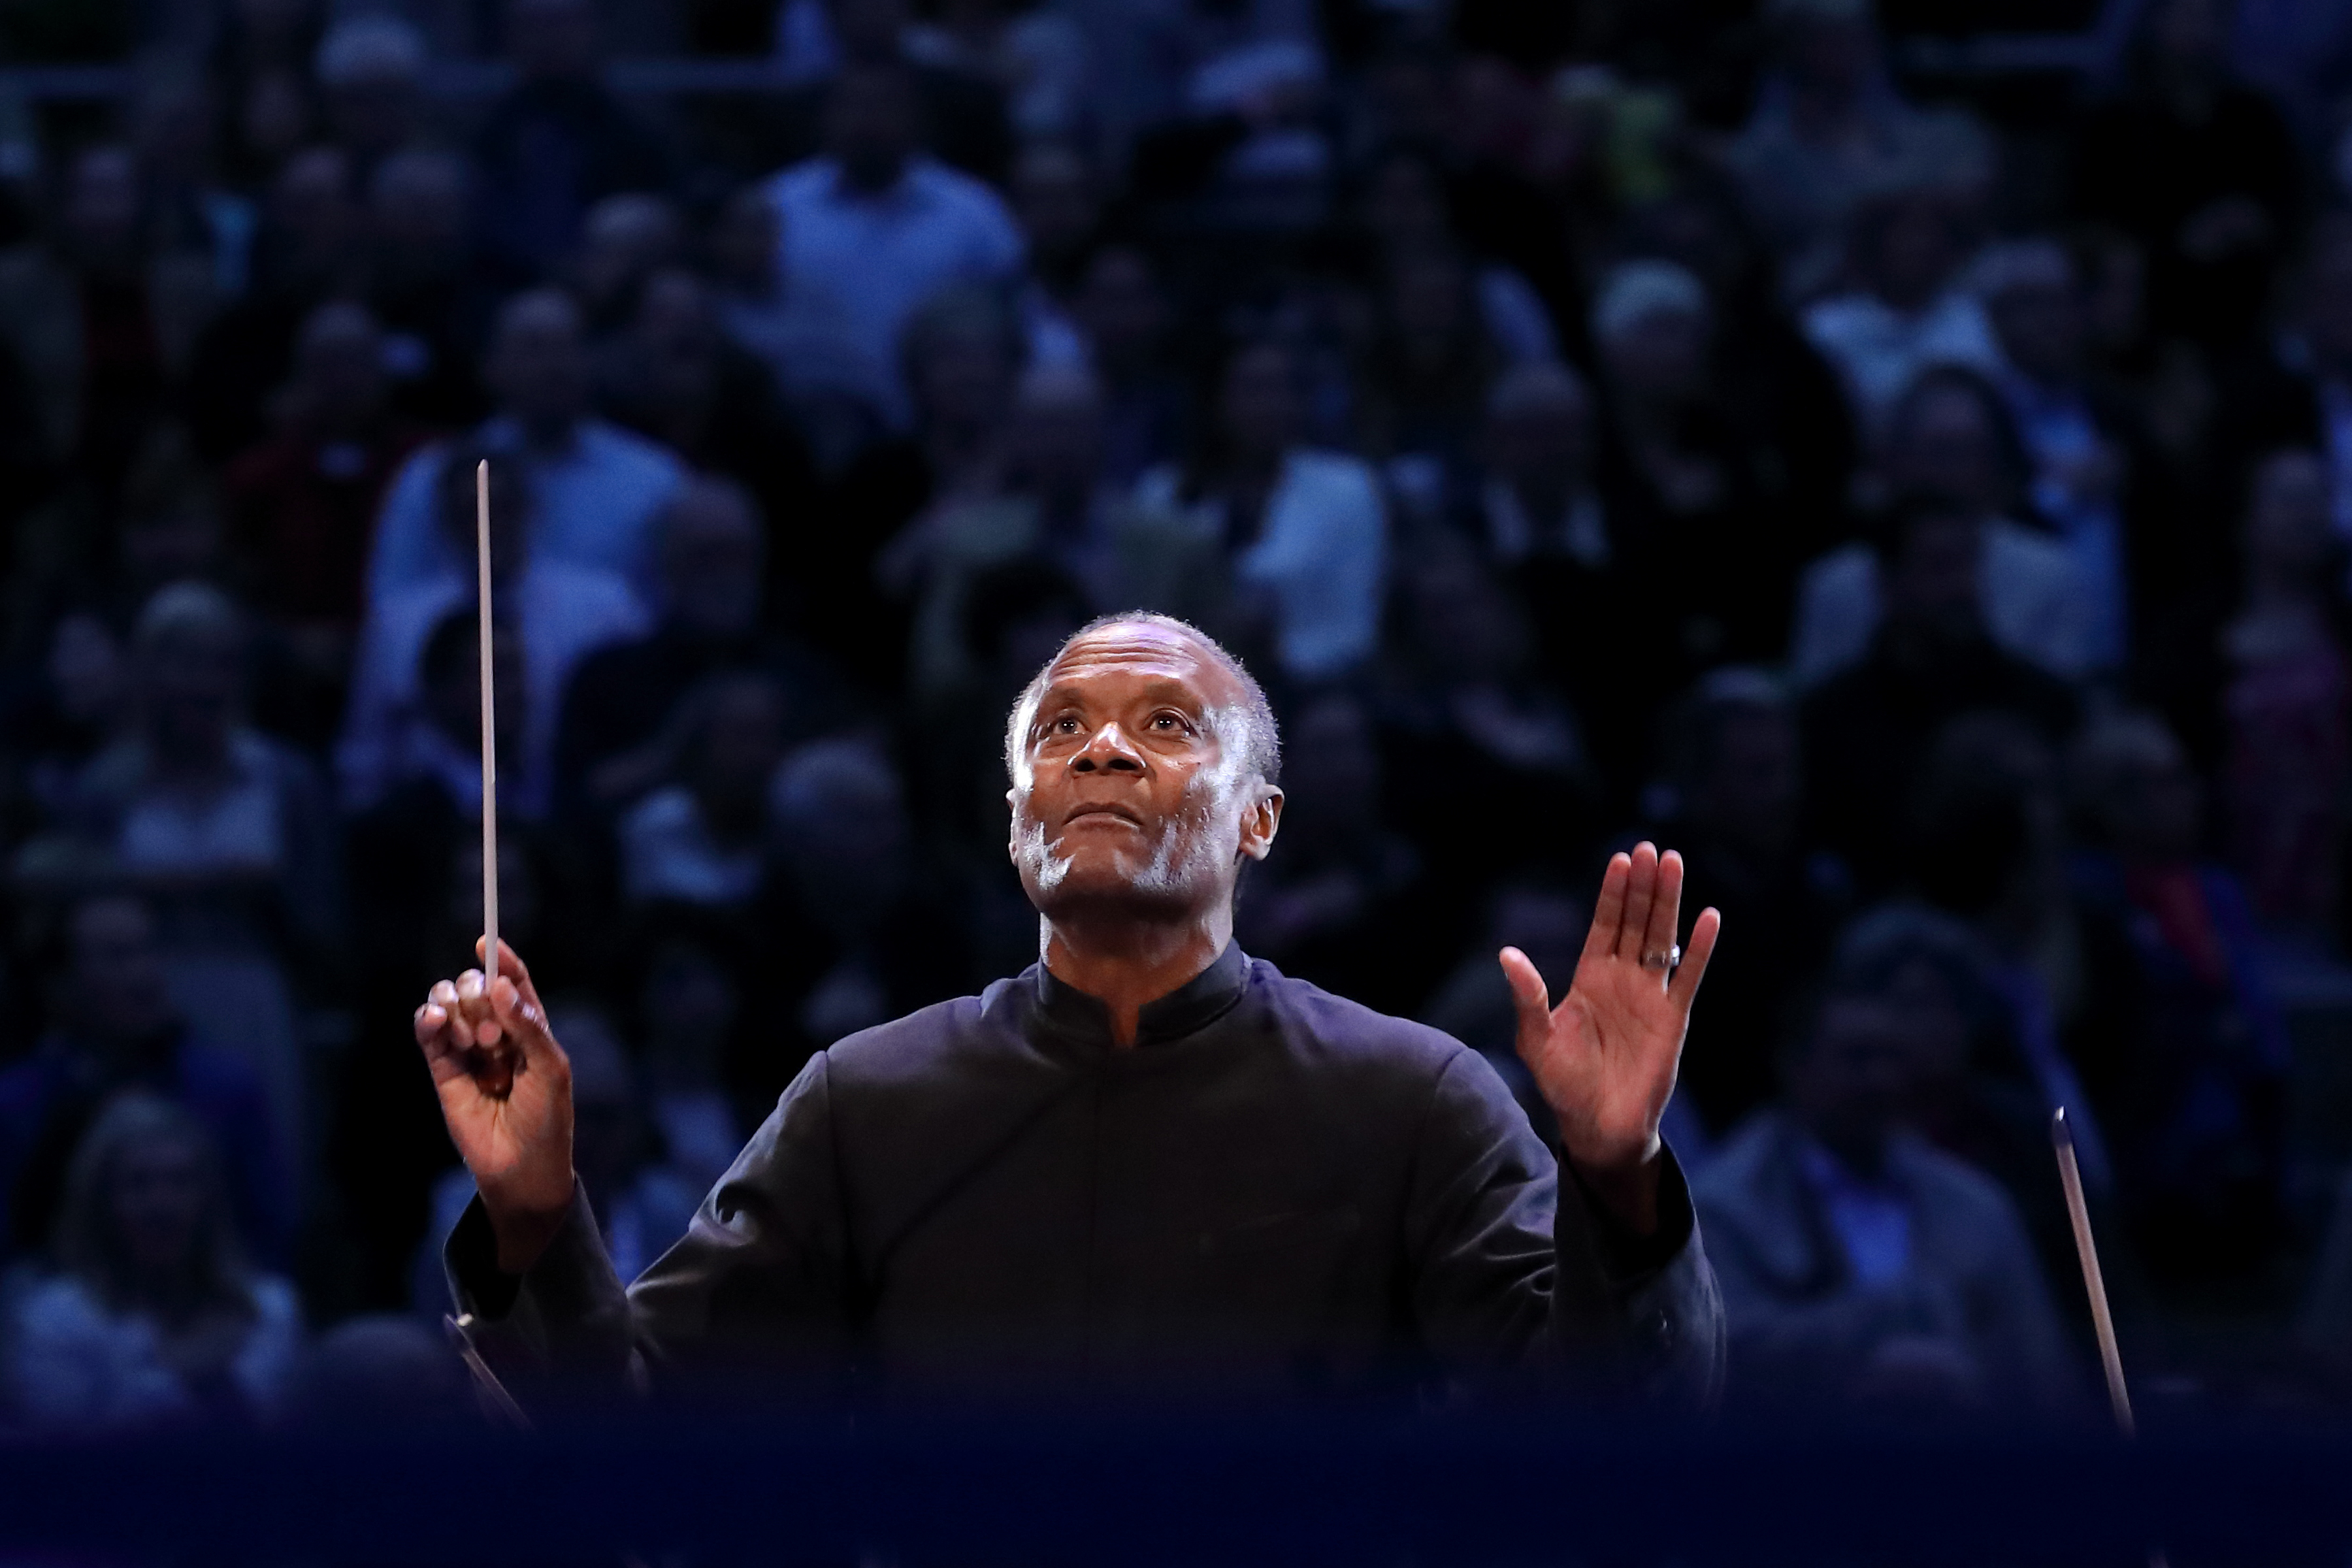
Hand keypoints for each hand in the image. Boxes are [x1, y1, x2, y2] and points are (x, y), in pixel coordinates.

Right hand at [414, 938, 574, 1273]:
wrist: (522, 1170)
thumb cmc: (547, 1119)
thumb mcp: (550, 1069)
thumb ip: (529, 1026)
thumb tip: (502, 986)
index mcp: (530, 1027)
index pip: (513, 982)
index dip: (501, 959)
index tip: (486, 942)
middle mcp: (497, 1033)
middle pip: (477, 987)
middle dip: (479, 997)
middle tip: (493, 1038)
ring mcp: (468, 1050)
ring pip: (449, 1003)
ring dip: (457, 1009)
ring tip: (473, 1043)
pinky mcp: (443, 1071)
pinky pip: (428, 1033)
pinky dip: (428, 1019)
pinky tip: (434, 1020)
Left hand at [1500, 843, 1718, 1231]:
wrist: (1598, 1126)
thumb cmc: (1564, 1084)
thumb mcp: (1536, 1038)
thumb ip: (1528, 995)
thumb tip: (1507, 953)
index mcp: (1590, 979)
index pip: (1604, 925)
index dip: (1612, 893)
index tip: (1620, 859)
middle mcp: (1622, 981)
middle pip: (1635, 922)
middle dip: (1642, 886)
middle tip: (1650, 848)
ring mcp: (1650, 997)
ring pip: (1662, 938)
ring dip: (1668, 902)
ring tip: (1674, 864)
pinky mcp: (1673, 1018)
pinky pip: (1689, 976)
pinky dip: (1699, 947)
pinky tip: (1709, 916)